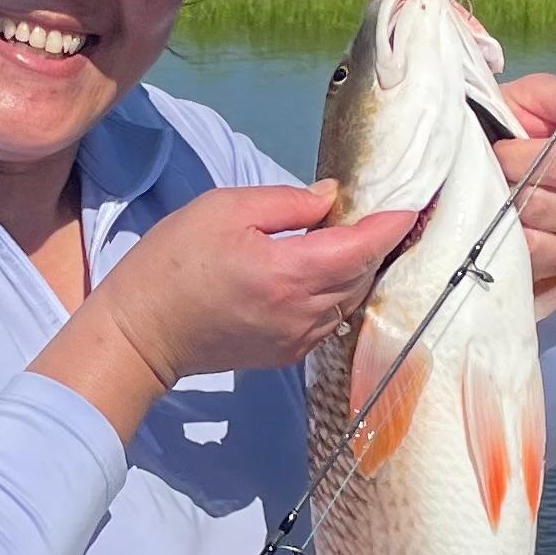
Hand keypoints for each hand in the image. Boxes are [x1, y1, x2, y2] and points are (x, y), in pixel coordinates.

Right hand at [85, 180, 421, 386]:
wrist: (142, 333)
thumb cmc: (173, 262)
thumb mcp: (223, 209)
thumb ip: (286, 202)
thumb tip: (331, 199)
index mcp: (289, 272)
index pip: (361, 247)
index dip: (391, 225)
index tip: (413, 203)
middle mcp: (303, 312)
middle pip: (363, 274)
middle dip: (377, 243)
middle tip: (380, 212)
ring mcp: (297, 339)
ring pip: (350, 299)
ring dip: (359, 269)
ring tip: (354, 238)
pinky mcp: (287, 354)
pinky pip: (330, 319)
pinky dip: (339, 292)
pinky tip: (326, 271)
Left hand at [496, 70, 555, 308]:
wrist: (474, 173)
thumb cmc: (511, 130)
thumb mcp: (532, 99)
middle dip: (528, 157)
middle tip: (502, 152)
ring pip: (552, 207)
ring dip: (513, 192)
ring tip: (499, 182)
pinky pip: (541, 246)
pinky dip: (514, 228)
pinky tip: (503, 215)